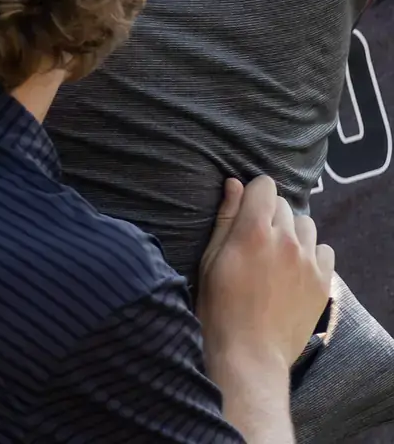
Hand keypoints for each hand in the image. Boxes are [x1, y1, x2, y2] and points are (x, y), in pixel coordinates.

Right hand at [197, 176, 333, 385]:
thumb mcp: (211, 259)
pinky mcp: (323, 281)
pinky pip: (324, 250)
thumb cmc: (219, 306)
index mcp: (254, 231)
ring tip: (277, 254)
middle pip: (284, 205)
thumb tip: (234, 184)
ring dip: (292, 232)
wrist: (249, 352)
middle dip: (269, 214)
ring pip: (306, 225)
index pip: (264, 186)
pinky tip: (295, 269)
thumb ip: (225, 218)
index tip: (245, 209)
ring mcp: (308, 261)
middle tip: (255, 239)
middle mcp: (286, 240)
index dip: (252, 193)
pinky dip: (311, 254)